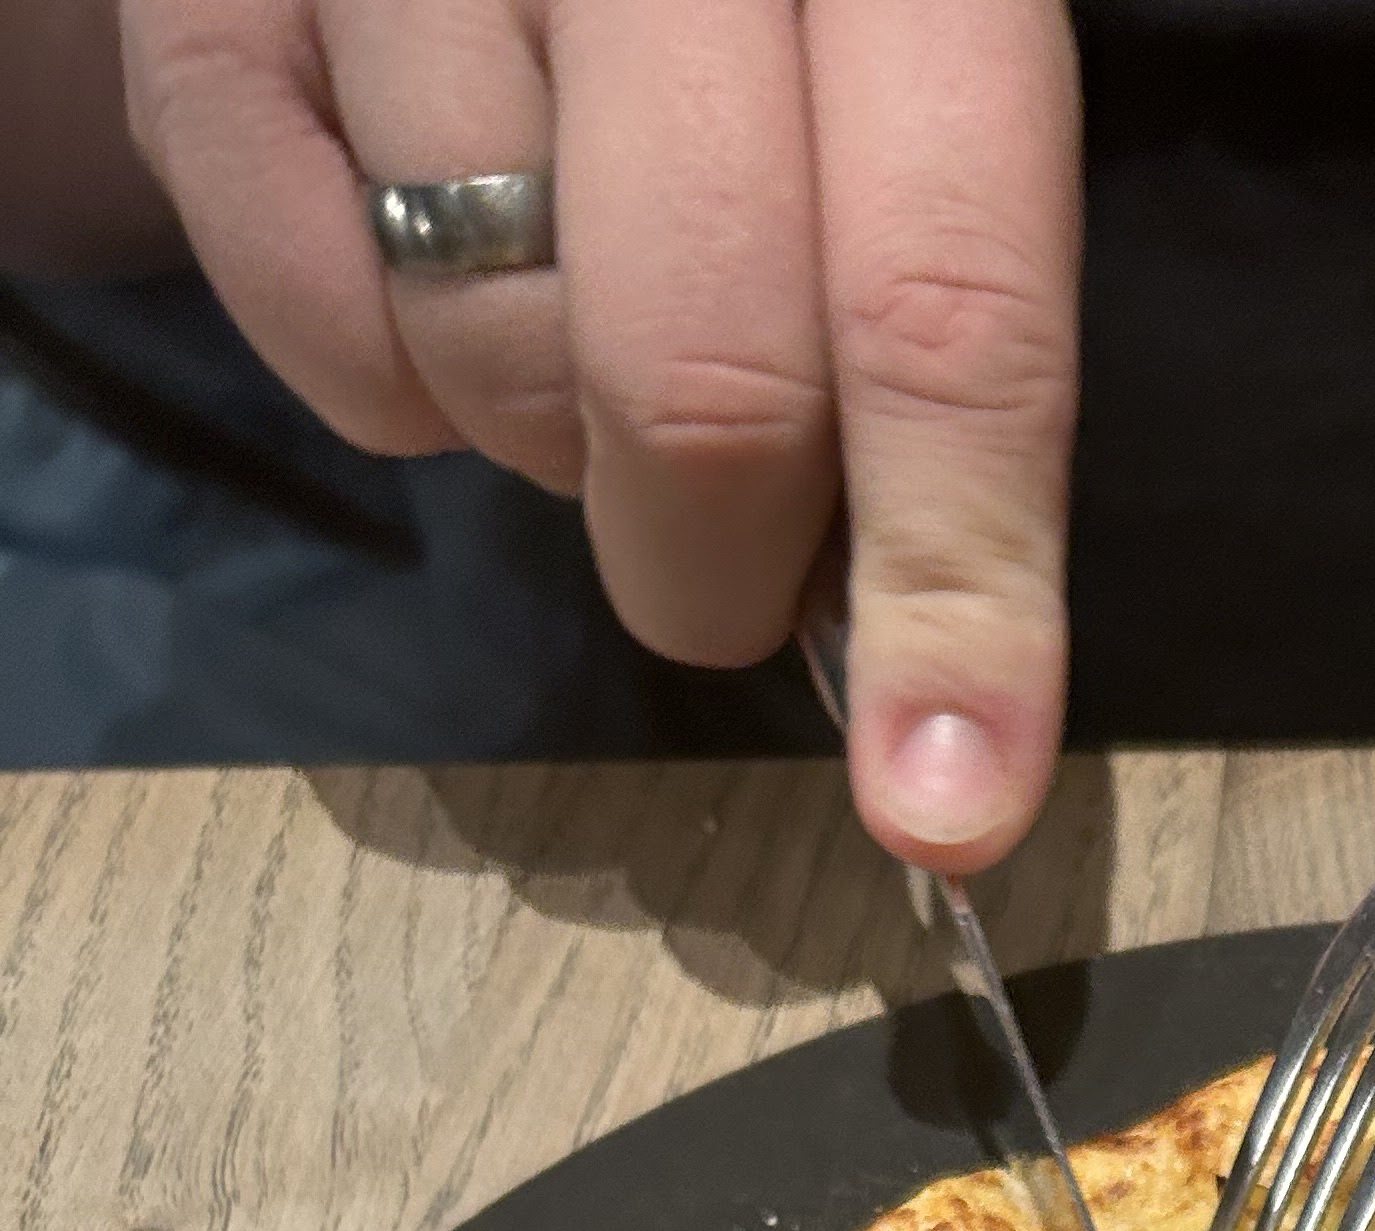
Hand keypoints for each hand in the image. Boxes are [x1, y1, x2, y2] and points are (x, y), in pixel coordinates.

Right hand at [121, 0, 1077, 870]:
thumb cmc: (740, 4)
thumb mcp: (891, 81)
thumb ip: (937, 317)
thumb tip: (942, 687)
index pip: (948, 308)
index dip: (960, 585)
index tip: (950, 801)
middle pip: (704, 379)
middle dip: (720, 561)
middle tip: (722, 569)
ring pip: (501, 356)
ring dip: (555, 436)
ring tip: (572, 316)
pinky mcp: (208, 8)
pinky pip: (325, 328)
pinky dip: (393, 378)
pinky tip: (432, 267)